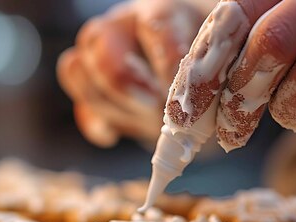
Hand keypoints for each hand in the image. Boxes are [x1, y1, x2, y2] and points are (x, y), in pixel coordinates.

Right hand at [58, 0, 213, 146]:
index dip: (168, 58)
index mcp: (160, 12)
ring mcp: (98, 57)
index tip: (184, 91)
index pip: (155, 23)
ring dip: (112, 105)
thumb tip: (204, 101)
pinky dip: (96, 124)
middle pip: (99, 40)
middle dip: (123, 81)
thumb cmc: (208, 68)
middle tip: (152, 108)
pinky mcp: (91, 91)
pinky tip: (115, 135)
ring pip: (78, 70)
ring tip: (145, 123)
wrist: (192, 85)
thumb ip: (211, 74)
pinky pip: (79, 104)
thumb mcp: (217, 63)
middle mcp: (122, 27)